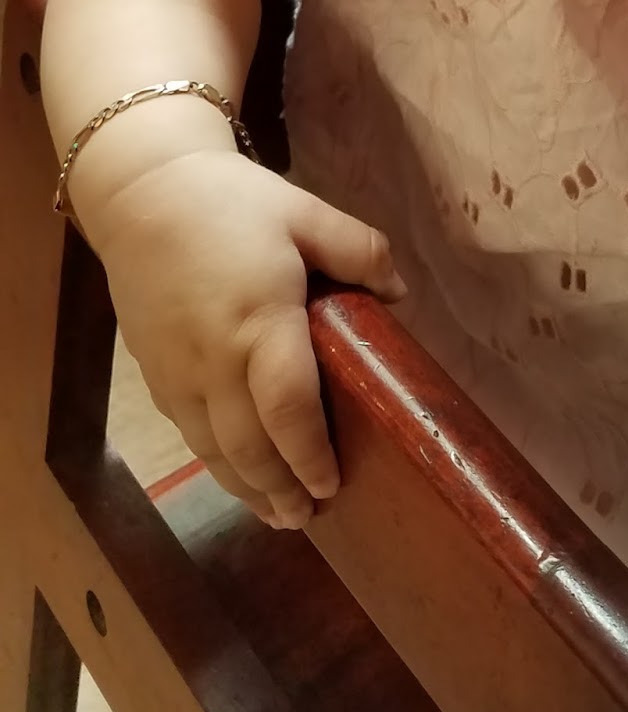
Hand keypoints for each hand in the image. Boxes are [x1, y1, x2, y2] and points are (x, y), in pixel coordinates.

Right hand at [92, 154, 404, 528]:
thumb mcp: (306, 212)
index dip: (310, 453)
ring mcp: (178, 375)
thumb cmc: (233, 202)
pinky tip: (238, 474)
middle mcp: (214, 361)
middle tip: (312, 516)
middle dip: (282, 489)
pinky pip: (190, 435)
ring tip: (282, 514)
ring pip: (214, 452)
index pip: (287, 407)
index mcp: (261, 321)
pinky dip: (218, 465)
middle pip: (248, 447)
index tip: (332, 483)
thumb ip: (359, 251)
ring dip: (249, 488)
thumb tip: (400, 295)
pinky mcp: (156, 377)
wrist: (143, 195)